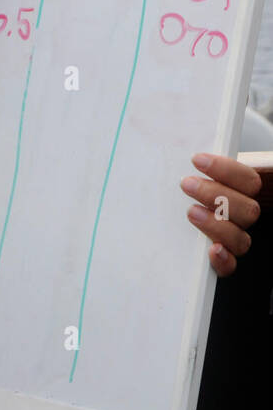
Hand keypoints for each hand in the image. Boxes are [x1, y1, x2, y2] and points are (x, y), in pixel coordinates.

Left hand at [181, 152, 261, 276]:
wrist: (160, 216)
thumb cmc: (177, 186)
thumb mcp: (184, 171)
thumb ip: (186, 161)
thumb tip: (169, 142)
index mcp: (238, 191)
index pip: (248, 181)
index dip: (227, 170)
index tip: (197, 159)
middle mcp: (240, 216)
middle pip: (248, 210)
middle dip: (216, 195)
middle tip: (186, 184)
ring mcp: (231, 239)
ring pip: (241, 238)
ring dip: (217, 224)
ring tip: (190, 212)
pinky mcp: (219, 260)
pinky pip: (230, 266)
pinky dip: (224, 260)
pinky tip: (212, 250)